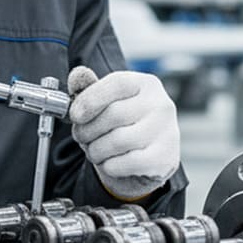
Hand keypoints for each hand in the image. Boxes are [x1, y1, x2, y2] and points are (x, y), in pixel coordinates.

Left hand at [67, 67, 179, 199]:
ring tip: (93, 150)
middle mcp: (161, 105)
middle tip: (80, 136)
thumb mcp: (108, 102)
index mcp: (147, 84)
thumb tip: (77, 77)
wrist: (148, 157)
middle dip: (88, 129)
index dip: (90, 99)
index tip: (75, 115)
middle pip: (114, 114)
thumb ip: (90, 88)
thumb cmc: (125, 124)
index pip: (117, 84)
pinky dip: (110, 166)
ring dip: (96, 150)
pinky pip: (128, 163)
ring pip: (119, 141)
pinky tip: (108, 163)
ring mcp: (167, 132)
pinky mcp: (165, 159)